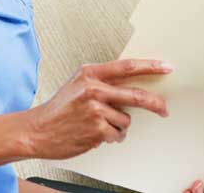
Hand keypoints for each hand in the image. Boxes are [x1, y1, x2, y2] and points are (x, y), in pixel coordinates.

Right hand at [25, 59, 172, 159]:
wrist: (37, 130)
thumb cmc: (59, 108)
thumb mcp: (77, 84)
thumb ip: (101, 80)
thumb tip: (131, 83)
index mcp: (90, 73)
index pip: (127, 66)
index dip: (150, 66)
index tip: (166, 67)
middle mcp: (93, 89)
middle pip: (136, 95)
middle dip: (155, 103)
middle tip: (164, 109)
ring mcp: (95, 110)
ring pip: (126, 119)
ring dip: (119, 127)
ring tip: (100, 125)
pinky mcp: (96, 129)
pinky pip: (117, 134)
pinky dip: (111, 137)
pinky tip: (95, 134)